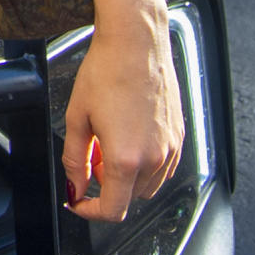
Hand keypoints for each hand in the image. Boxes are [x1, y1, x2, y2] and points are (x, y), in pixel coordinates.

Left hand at [62, 0, 184, 222]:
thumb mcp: (78, 117)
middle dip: (106, 186)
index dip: (89, 211)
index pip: (113, 210)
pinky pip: (162, 167)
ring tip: (108, 140)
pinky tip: (128, 135)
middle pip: (130, 198)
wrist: (136, 43)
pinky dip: (144, 164)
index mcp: (126, 159)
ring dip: (126, 176)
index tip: (78, 200)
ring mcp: (171, 149)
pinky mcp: (180, 137)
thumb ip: (74, 159)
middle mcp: (154, 159)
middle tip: (90, 155)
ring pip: (147, 185)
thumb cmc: (106, 72)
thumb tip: (74, 186)